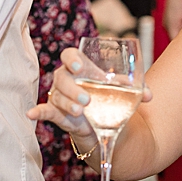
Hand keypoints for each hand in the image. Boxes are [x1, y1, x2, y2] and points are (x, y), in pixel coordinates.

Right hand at [26, 46, 152, 142]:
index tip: (79, 67)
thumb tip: (150, 95)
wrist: (107, 124)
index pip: (70, 56)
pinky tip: (31, 114)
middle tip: (87, 100)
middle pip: (61, 77)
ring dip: (68, 103)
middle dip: (73, 88)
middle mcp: (67, 80)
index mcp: (81, 68)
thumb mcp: (123, 92)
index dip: (71, 59)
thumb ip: (136, 91)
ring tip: (81, 111)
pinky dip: (38, 112)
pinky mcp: (58, 114)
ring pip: (57, 96)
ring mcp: (60, 97)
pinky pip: (46, 111)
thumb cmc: (111, 99)